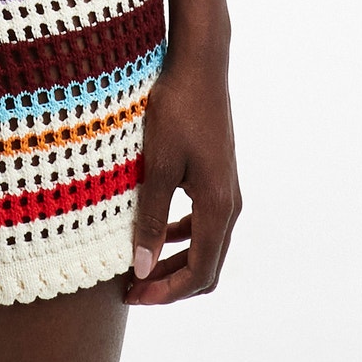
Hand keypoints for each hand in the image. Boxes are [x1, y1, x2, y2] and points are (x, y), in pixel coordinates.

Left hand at [125, 50, 240, 304]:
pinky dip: (180, 236)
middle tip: (132, 290)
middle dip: (170, 283)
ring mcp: (226, 189)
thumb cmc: (177, 109)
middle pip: (206, 265)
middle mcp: (229, 203)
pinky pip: (203, 221)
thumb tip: (141, 267)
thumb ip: (150, 217)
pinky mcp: (217, 174)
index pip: (200, 273)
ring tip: (138, 266)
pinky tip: (154, 229)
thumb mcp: (157, 164)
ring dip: (174, 260)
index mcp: (217, 206)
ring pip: (205, 244)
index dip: (166, 292)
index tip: (133, 297)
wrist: (200, 64)